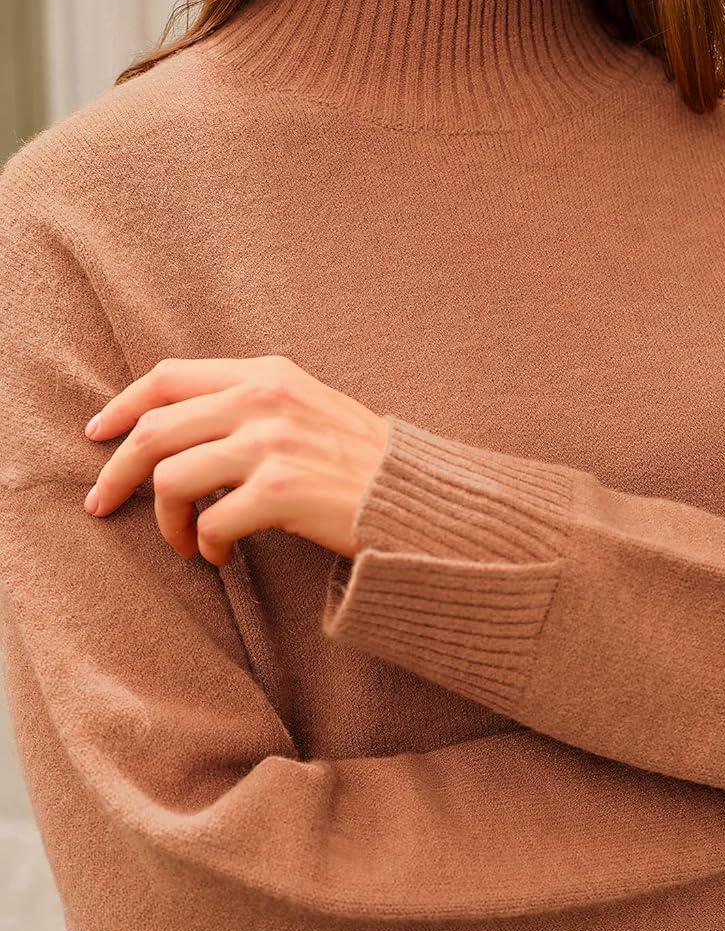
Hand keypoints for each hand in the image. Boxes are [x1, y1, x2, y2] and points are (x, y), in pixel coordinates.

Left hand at [82, 355, 390, 565]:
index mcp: (266, 373)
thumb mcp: (310, 408)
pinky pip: (211, 522)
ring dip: (165, 521)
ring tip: (183, 542)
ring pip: (170, 479)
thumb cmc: (366, 465)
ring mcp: (272, 443)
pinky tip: (220, 557)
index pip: (167, 377)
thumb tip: (183, 424)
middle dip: (116, 473)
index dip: (120, 406)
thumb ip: (254, 403)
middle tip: (104, 504)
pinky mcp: (282, 490)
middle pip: (153, 431)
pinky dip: (205, 546)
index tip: (97, 434)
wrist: (421, 500)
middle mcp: (264, 399)